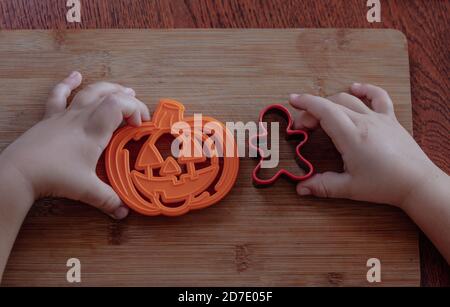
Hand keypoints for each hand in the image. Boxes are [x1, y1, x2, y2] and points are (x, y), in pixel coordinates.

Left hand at [0, 72, 149, 218]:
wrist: (18, 172)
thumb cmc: (54, 177)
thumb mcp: (87, 190)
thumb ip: (108, 200)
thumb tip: (123, 213)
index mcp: (93, 129)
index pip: (119, 105)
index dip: (135, 109)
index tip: (139, 126)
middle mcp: (81, 117)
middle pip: (108, 95)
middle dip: (127, 99)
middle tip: (138, 111)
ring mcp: (64, 115)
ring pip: (89, 92)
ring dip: (108, 88)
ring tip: (122, 88)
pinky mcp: (49, 118)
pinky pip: (59, 95)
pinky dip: (68, 83)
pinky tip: (75, 76)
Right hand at [289, 83, 438, 207]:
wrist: (417, 183)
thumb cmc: (385, 185)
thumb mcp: (350, 188)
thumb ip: (323, 186)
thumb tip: (301, 188)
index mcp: (351, 136)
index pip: (324, 110)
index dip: (306, 103)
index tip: (292, 100)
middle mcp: (364, 121)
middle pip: (332, 105)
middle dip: (313, 110)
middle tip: (303, 127)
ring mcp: (378, 118)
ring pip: (349, 99)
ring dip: (331, 102)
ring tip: (321, 113)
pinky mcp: (390, 120)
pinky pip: (378, 97)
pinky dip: (365, 90)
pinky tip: (355, 88)